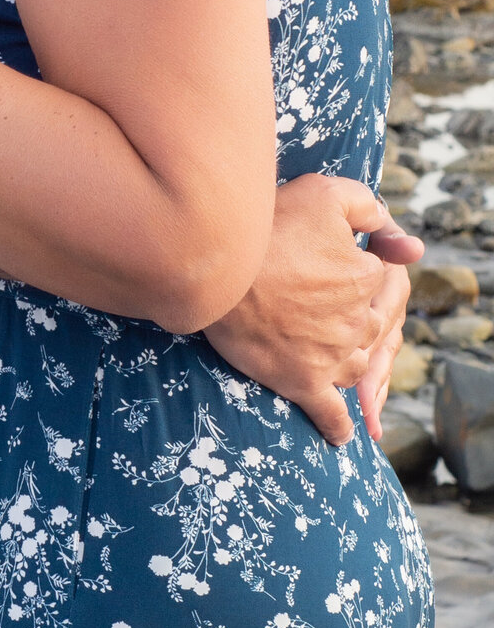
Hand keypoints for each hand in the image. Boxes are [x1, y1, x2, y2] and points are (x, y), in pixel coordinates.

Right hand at [203, 174, 413, 446]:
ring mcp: (333, 357)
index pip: (374, 276)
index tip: (319, 259)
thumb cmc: (269, 225)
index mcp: (365, 278)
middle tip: (313, 302)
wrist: (217, 267)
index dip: (348, 265)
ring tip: (321, 350)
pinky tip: (341, 434)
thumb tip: (411, 244)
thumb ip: (370, 209)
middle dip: (348, 315)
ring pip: (354, 364)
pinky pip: (330, 413)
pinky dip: (337, 425)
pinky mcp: (304, 383)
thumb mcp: (324, 193)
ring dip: (344, 358)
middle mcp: (357, 322)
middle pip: (366, 324)